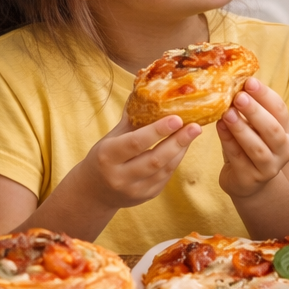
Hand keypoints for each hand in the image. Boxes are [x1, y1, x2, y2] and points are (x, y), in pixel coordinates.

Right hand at [61, 111, 200, 210]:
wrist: (94, 192)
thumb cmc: (103, 157)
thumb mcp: (110, 137)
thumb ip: (131, 120)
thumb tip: (148, 91)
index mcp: (107, 157)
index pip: (135, 143)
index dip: (157, 131)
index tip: (176, 118)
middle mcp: (120, 177)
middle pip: (154, 160)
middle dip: (177, 142)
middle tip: (195, 126)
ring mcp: (134, 190)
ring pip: (164, 170)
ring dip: (181, 150)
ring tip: (193, 133)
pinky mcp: (146, 196)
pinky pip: (165, 177)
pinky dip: (176, 160)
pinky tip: (183, 146)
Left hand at [217, 78, 288, 197]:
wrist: (247, 183)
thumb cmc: (249, 147)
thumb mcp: (255, 127)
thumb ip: (249, 109)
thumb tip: (234, 80)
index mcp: (286, 131)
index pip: (280, 110)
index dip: (265, 95)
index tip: (249, 82)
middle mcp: (282, 150)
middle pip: (272, 129)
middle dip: (256, 112)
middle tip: (239, 97)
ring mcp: (268, 167)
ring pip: (257, 147)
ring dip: (242, 129)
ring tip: (227, 113)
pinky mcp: (250, 179)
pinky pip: (238, 159)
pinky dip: (228, 142)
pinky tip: (219, 128)